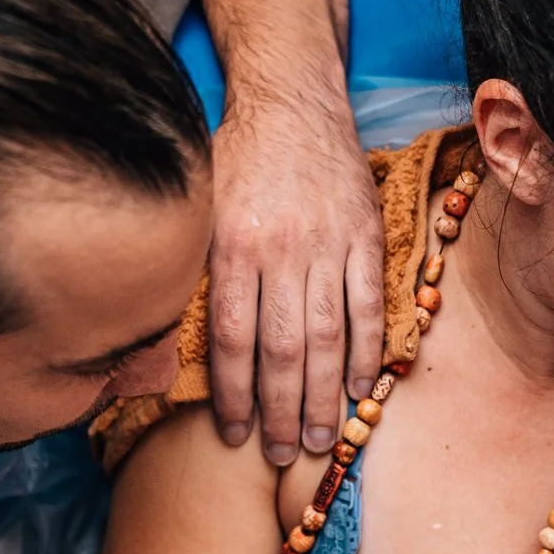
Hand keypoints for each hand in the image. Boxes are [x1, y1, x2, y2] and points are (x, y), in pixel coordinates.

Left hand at [207, 95, 384, 464]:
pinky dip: (367, 350)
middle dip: (283, 410)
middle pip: (282, 349)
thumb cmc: (237, 158)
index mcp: (233, 247)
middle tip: (285, 454)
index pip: (232, 339)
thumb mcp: (202, 208)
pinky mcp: (365, 235)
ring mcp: (328, 244)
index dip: (234, 395)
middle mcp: (282, 250)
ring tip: (324, 438)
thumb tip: (185, 341)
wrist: (292, 99)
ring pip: (327, 335)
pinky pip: (369, 304)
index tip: (236, 434)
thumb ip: (200, 270)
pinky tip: (363, 387)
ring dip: (326, 395)